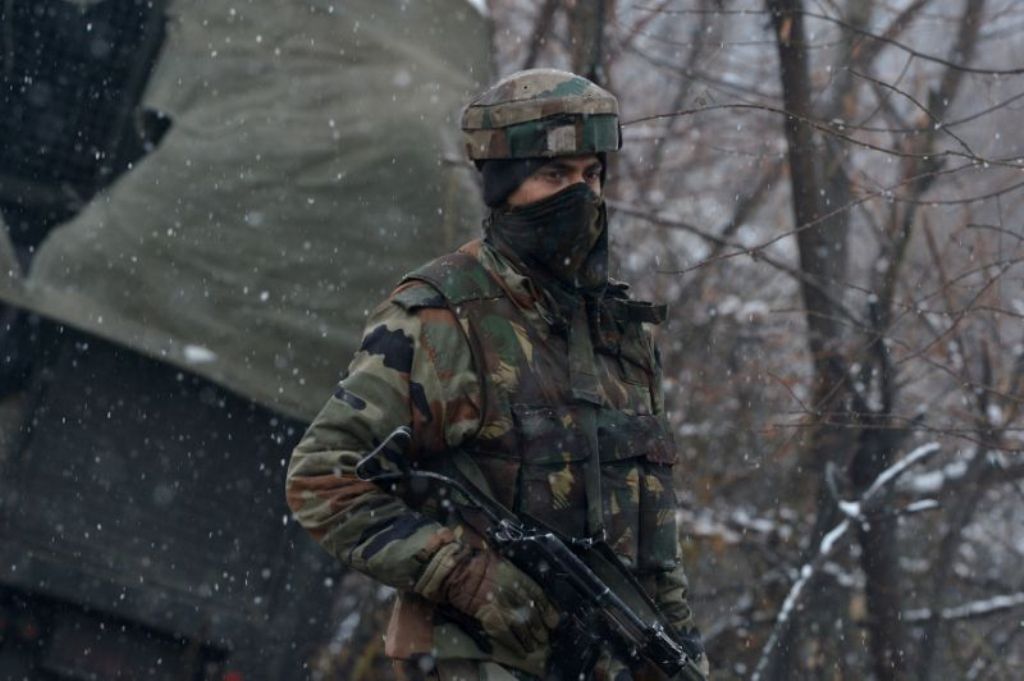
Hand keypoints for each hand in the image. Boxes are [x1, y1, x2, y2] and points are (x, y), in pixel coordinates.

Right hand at [415, 543, 559, 656]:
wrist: (459, 569)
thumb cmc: (478, 562)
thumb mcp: (502, 563)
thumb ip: (514, 575)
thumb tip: (522, 586)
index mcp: (519, 577)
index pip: (539, 596)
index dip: (548, 610)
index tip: (553, 620)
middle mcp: (516, 593)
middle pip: (533, 614)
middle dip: (539, 628)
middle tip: (543, 637)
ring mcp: (505, 606)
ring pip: (523, 627)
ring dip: (529, 640)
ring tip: (533, 647)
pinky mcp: (492, 618)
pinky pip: (508, 636)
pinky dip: (516, 645)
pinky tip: (521, 652)